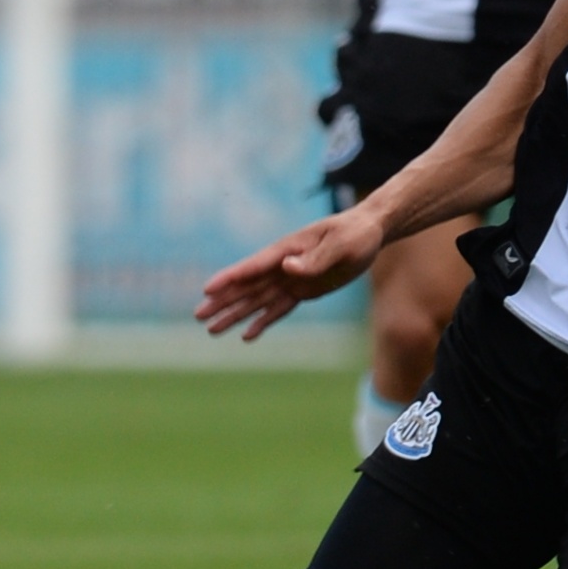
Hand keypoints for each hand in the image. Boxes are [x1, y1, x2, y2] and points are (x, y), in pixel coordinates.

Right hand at [194, 207, 387, 338]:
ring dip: (235, 314)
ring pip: (256, 300)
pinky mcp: (302, 291)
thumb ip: (316, 259)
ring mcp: (290, 279)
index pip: (253, 266)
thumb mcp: (341, 245)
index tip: (207, 289)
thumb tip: (288, 269)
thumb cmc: (355, 234)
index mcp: (287, 250)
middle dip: (222, 301)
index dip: (230, 278)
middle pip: (247, 286)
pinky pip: (277, 309)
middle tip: (198, 315)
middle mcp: (283, 265)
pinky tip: (246, 336)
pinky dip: (262, 321)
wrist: (369, 233)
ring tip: (212, 330)